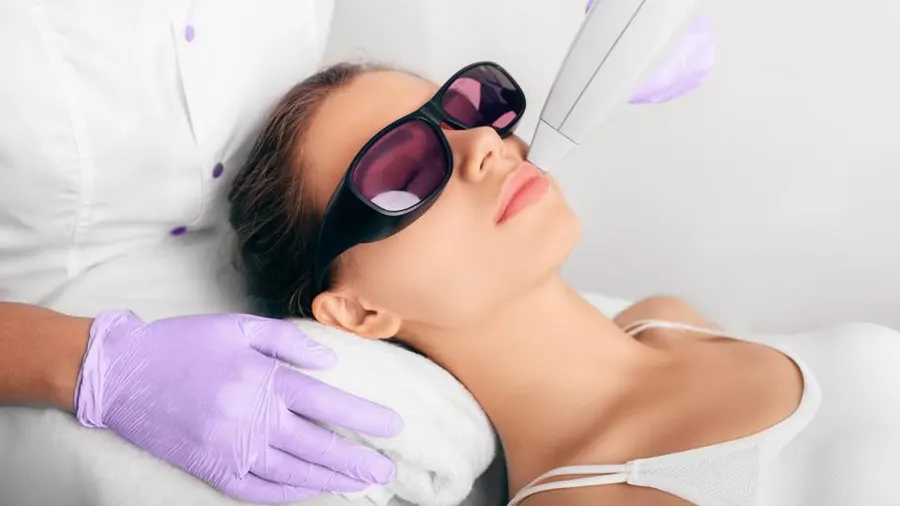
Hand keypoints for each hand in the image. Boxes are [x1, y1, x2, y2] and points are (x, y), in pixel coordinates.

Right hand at [75, 311, 402, 503]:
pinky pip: (260, 490)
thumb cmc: (183, 344)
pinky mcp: (212, 469)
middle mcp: (251, 419)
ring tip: (360, 483)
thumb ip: (289, 342)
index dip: (364, 417)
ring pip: (294, 474)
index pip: (328, 404)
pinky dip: (290, 494)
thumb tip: (331, 363)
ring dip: (332, 480)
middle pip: (318, 447)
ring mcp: (231, 450)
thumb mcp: (238, 327)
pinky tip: (312, 491)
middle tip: (387, 470)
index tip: (393, 426)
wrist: (122, 374)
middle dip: (357, 460)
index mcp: (262, 381)